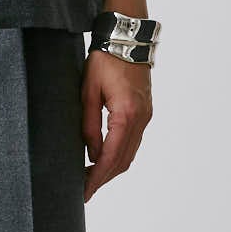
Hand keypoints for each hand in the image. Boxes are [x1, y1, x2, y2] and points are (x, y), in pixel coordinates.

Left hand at [81, 49, 150, 199]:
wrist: (127, 39)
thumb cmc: (105, 61)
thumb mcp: (88, 92)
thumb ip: (89, 125)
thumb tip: (91, 154)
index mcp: (126, 114)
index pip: (110, 157)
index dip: (97, 178)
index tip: (84, 192)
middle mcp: (141, 119)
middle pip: (123, 161)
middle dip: (103, 178)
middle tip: (84, 190)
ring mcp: (146, 116)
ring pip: (130, 153)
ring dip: (112, 168)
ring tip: (91, 177)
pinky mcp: (144, 112)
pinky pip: (133, 141)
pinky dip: (119, 155)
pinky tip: (103, 158)